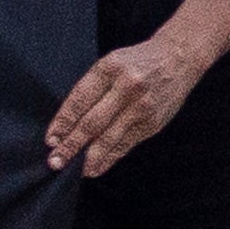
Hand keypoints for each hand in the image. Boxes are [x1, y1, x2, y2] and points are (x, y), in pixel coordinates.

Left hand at [47, 34, 206, 176]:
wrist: (178, 58)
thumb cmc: (138, 61)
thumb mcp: (111, 63)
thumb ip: (93, 89)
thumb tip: (67, 124)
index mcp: (110, 68)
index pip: (80, 100)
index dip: (63, 122)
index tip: (51, 139)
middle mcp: (127, 88)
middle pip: (93, 122)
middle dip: (72, 144)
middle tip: (56, 160)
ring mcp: (141, 107)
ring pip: (110, 138)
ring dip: (89, 158)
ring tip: (74, 170)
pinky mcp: (152, 123)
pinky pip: (126, 144)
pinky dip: (109, 158)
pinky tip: (96, 167)